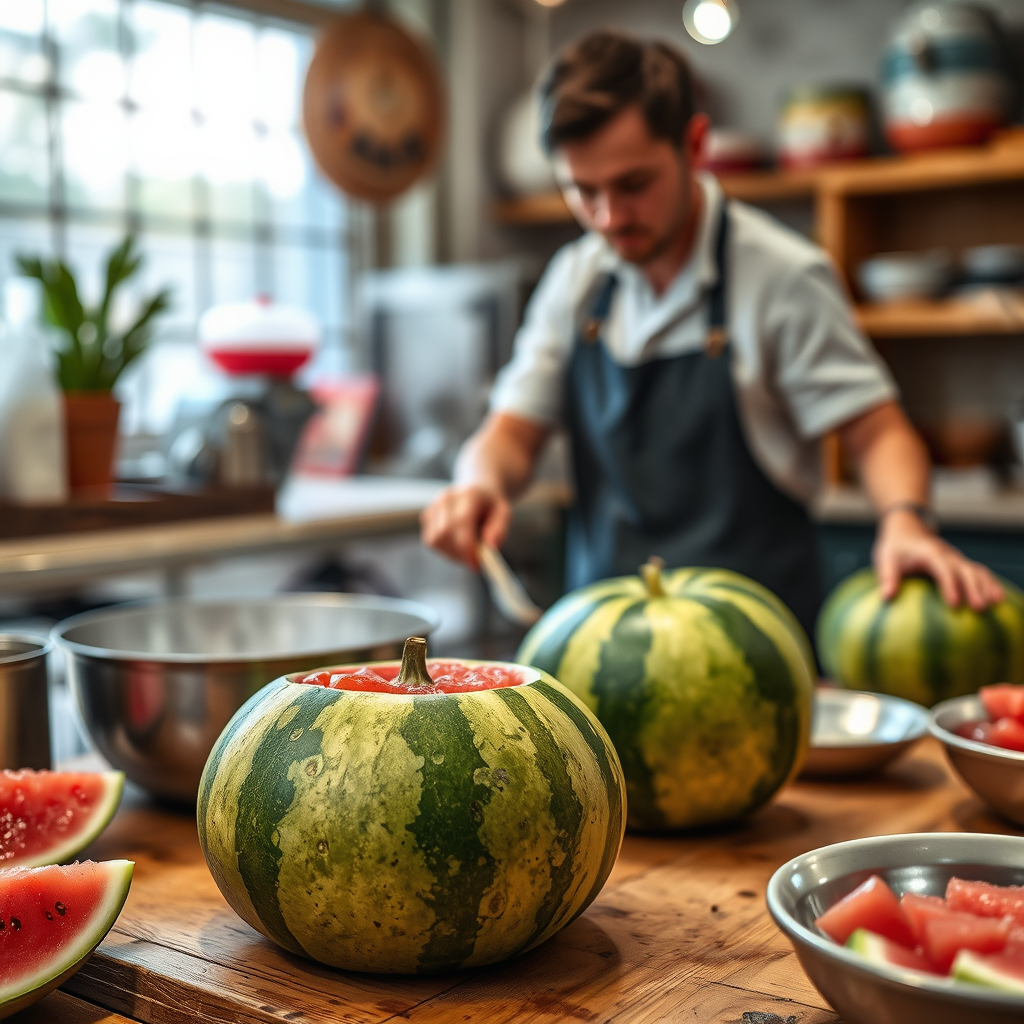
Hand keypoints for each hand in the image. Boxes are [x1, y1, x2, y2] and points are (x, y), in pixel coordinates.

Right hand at [420, 484, 511, 569]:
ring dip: (451, 553)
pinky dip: (444, 549)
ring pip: (435, 539)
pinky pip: (430, 540)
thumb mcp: (504, 513)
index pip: (461, 524)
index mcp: (469, 495)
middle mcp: (447, 498)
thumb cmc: (491, 504)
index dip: (467, 549)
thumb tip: (490, 548)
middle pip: (444, 533)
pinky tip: (457, 545)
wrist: (477, 489)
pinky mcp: (427, 516)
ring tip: (468, 550)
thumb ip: (499, 530)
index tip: (477, 565)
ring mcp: (434, 506)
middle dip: (459, 554)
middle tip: (474, 561)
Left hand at [873, 509, 1003, 610]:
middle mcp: (948, 555)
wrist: (907, 530)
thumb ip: (887, 577)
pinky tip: (998, 600)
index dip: (950, 585)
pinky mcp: (961, 565)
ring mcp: (957, 559)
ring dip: (987, 586)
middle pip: (965, 571)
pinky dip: (990, 583)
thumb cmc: (895, 548)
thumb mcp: (886, 559)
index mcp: (930, 553)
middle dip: (974, 589)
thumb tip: (886, 598)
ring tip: (995, 604)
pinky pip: (980, 573)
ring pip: (977, 571)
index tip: (954, 604)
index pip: (942, 569)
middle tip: (979, 609)